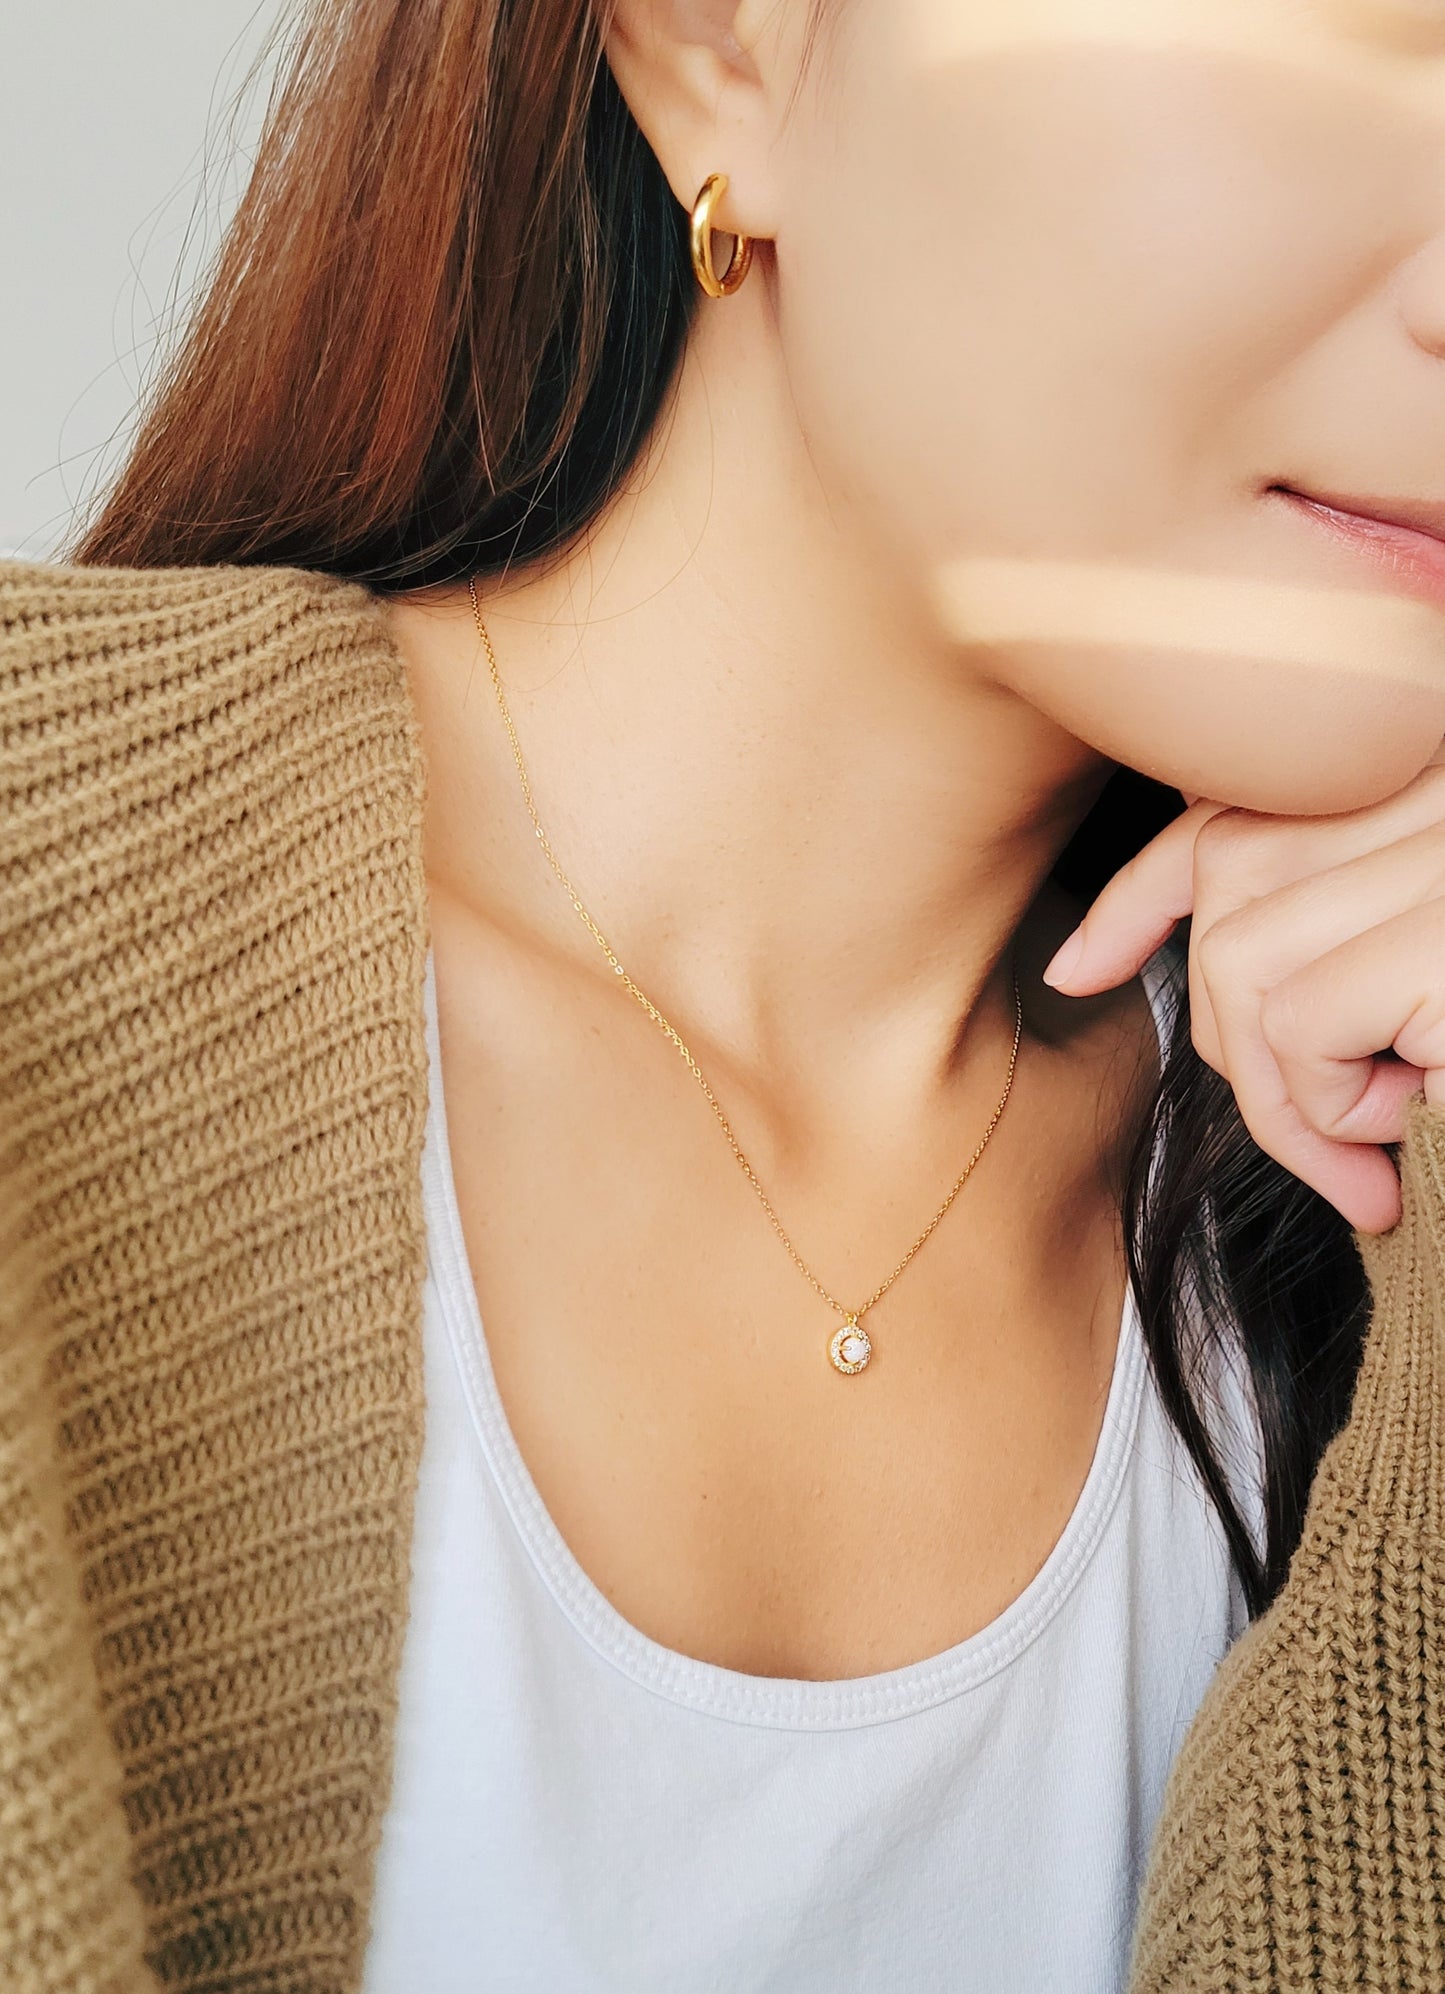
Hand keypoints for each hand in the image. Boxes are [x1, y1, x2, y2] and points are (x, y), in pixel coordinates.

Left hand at [1040, 757, 1444, 1233]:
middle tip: (1337, 1146)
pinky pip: (1302, 1025)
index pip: (1250, 796)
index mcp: (1432, 779)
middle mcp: (1444, 783)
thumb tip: (1075, 966)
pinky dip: (1337, 1108)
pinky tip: (1425, 1121)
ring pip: (1244, 957)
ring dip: (1292, 1084)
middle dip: (1234, 1032)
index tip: (1074, 968)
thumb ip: (1302, 942)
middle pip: (1231, 876)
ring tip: (1396, 1139)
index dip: (1140, 891)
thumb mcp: (1404, 989)